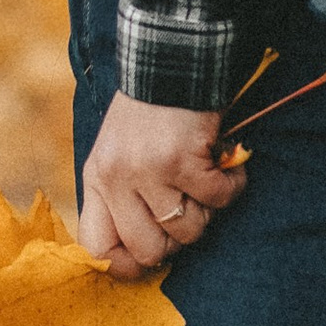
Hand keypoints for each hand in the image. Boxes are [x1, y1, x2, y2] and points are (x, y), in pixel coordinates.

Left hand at [77, 92, 245, 276]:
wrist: (169, 58)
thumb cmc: (148, 115)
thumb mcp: (118, 155)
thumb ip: (122, 199)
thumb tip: (140, 258)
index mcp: (96, 179)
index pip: (95, 249)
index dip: (125, 267)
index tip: (152, 259)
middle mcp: (116, 178)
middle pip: (148, 252)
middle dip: (176, 240)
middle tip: (185, 207)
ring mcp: (148, 170)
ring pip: (188, 232)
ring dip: (206, 209)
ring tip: (200, 177)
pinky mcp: (183, 160)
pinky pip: (217, 200)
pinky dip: (230, 185)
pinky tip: (224, 163)